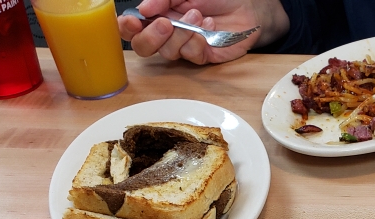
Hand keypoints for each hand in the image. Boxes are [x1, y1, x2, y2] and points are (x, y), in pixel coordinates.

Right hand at [118, 0, 288, 64]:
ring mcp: (185, 46)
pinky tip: (207, 25)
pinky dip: (198, 41)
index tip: (133, 21)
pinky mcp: (203, 56)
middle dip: (151, 37)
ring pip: (169, 52)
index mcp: (159, 14)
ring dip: (181, 33)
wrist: (247, 5)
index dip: (127, 27)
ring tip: (197, 14)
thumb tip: (144, 9)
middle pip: (144, 48)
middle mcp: (168, 33)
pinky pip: (191, 55)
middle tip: (166, 22)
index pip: (133, 28)